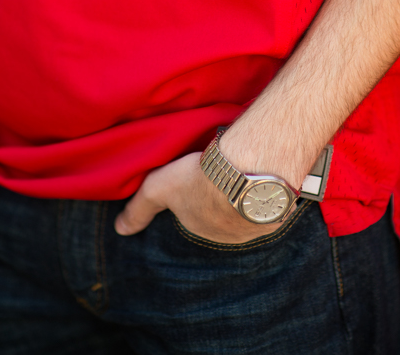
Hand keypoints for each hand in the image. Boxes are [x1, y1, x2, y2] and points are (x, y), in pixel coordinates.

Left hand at [114, 152, 287, 243]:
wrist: (246, 171)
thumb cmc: (201, 178)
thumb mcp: (159, 188)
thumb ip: (138, 209)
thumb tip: (120, 229)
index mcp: (202, 228)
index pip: (197, 213)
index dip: (197, 192)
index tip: (200, 175)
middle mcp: (229, 234)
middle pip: (224, 212)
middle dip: (223, 195)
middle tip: (223, 168)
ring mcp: (255, 224)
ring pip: (250, 207)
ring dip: (248, 191)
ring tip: (246, 165)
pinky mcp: (279, 211)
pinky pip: (274, 201)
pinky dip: (270, 188)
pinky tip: (266, 170)